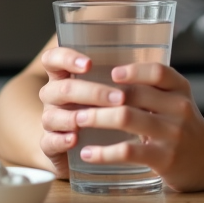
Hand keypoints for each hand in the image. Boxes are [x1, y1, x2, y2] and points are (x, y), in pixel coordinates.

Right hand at [36, 46, 123, 180]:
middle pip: (61, 88)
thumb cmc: (106, 109)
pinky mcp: (50, 145)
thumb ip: (121, 73)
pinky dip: (61, 140)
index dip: (66, 58)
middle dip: (92, 92)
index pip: (53, 58)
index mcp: (65, 76)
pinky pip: (49, 141)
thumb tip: (154, 52)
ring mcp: (51, 121)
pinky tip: (75, 139)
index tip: (89, 64)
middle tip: (120, 98)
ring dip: (76, 117)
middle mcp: (54, 96)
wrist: (91, 150)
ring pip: (52, 115)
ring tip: (98, 119)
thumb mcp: (112, 88)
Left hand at [72, 62, 203, 191]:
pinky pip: (128, 151)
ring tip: (78, 119)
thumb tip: (109, 77)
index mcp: (180, 90)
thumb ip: (154, 89)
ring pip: (127, 118)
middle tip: (78, 97)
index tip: (111, 73)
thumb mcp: (179, 100)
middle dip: (101, 95)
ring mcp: (172, 134)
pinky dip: (103, 152)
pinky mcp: (164, 159)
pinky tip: (88, 153)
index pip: (158, 72)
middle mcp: (179, 108)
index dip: (133, 71)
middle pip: (135, 94)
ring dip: (97, 117)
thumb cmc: (187, 126)